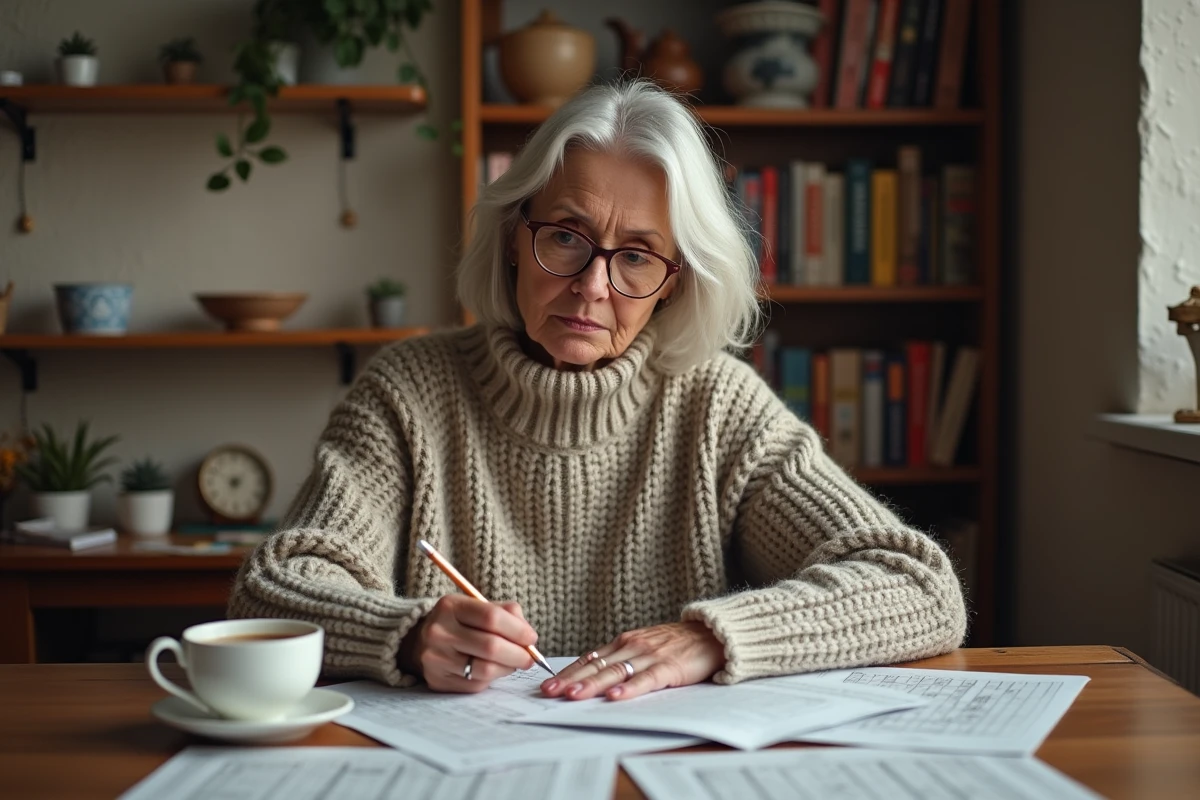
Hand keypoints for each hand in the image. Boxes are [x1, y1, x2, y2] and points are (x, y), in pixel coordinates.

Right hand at [399, 595, 536, 693]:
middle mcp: (439, 632)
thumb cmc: (459, 622)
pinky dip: (492, 678)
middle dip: (518, 654)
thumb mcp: (477, 606)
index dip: (518, 630)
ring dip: (508, 668)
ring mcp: (436, 659)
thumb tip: (529, 638)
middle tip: (530, 658)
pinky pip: (476, 684)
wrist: (420, 641)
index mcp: (451, 606)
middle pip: (490, 646)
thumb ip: (507, 614)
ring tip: (513, 663)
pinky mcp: (438, 681)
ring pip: (485, 669)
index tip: (532, 637)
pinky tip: (493, 669)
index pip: (491, 617)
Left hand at [540, 621, 724, 701]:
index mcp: (624, 642)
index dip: (568, 672)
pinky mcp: (669, 666)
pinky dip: (630, 688)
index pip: (589, 658)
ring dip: (593, 685)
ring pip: (615, 671)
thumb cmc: (677, 645)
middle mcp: (632, 646)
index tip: (546, 684)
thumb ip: (622, 659)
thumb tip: (593, 678)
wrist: (712, 634)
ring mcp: (650, 655)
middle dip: (570, 680)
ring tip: (574, 696)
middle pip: (596, 665)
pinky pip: (646, 679)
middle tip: (548, 692)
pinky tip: (616, 697)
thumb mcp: (644, 647)